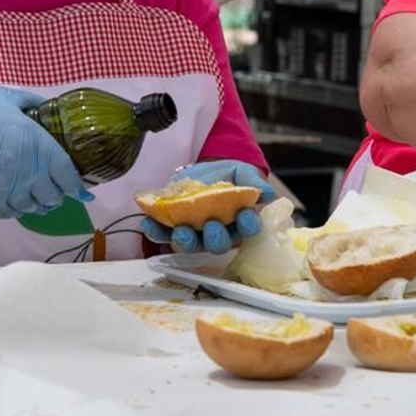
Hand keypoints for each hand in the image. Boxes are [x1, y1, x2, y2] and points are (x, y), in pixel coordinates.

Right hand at [0, 87, 90, 216]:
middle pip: (53, 195)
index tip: (85, 193)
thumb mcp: (8, 98)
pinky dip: (19, 210)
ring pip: (34, 207)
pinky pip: (12, 213)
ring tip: (40, 199)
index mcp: (36, 143)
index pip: (66, 174)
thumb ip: (33, 103)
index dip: (78, 187)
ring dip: (40, 204)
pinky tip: (19, 202)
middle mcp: (27, 170)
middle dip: (58, 195)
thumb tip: (47, 107)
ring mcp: (8, 187)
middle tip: (58, 191)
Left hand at [139, 160, 275, 254]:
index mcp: (239, 222)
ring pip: (191, 244)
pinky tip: (148, 222)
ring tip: (180, 230)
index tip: (245, 216)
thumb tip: (267, 194)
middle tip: (212, 225)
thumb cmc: (226, 176)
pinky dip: (155, 230)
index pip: (248, 229)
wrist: (201, 171)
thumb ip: (254, 182)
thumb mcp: (242, 173)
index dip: (248, 226)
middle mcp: (218, 233)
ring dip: (185, 240)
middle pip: (219, 244)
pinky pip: (163, 235)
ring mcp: (194, 234)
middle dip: (215, 237)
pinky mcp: (172, 230)